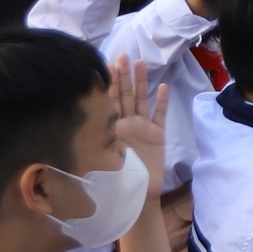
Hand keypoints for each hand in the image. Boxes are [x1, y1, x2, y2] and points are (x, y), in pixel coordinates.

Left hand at [107, 57, 169, 202]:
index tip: (103, 65)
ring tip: (140, 63)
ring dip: (141, 82)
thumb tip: (89, 122)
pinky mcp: (157, 135)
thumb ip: (101, 140)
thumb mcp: (102, 156)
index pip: (108, 101)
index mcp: (111, 128)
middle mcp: (126, 124)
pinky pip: (159, 115)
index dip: (107, 84)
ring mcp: (142, 128)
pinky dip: (161, 102)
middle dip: (123, 76)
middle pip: (124, 95)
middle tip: (122, 55)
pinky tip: (163, 87)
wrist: (135, 195)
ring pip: (141, 100)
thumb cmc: (115, 178)